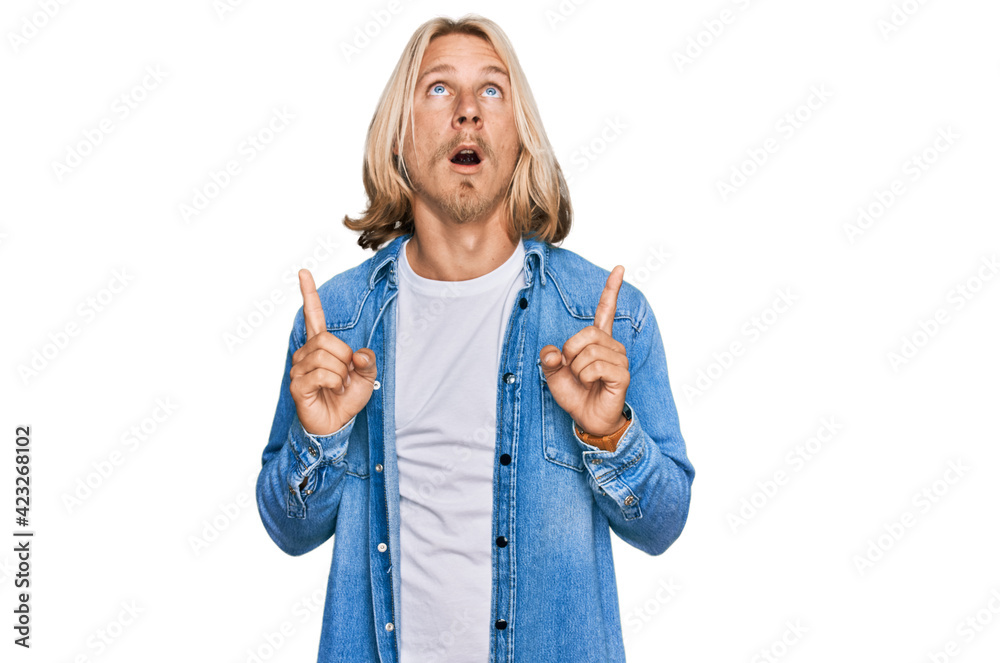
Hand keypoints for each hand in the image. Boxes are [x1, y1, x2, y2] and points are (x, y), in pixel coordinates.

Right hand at [288, 269, 378, 436]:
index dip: (309, 294)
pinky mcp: (297, 385)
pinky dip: (334, 383)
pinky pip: (321, 375)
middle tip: (346, 375)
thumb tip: (359, 353)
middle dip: (344, 358)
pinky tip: (332, 391)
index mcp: (321, 345)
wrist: (336, 424)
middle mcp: (306, 353)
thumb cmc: (347, 398)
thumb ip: (368, 361)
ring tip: (339, 386)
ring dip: (340, 373)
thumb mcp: (367, 377)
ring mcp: (299, 368)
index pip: (313, 315)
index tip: (303, 272)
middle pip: (326, 340)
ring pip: (325, 357)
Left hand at [539, 265, 628, 436]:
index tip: (619, 269)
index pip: (606, 310)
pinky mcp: (622, 375)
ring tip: (583, 380)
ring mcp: (619, 360)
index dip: (611, 290)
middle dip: (571, 352)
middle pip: (588, 333)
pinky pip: (596, 367)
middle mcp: (612, 346)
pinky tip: (592, 384)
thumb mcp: (553, 374)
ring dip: (577, 369)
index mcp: (597, 341)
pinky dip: (586, 377)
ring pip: (589, 352)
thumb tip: (552, 352)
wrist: (587, 419)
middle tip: (572, 369)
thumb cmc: (575, 394)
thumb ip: (548, 360)